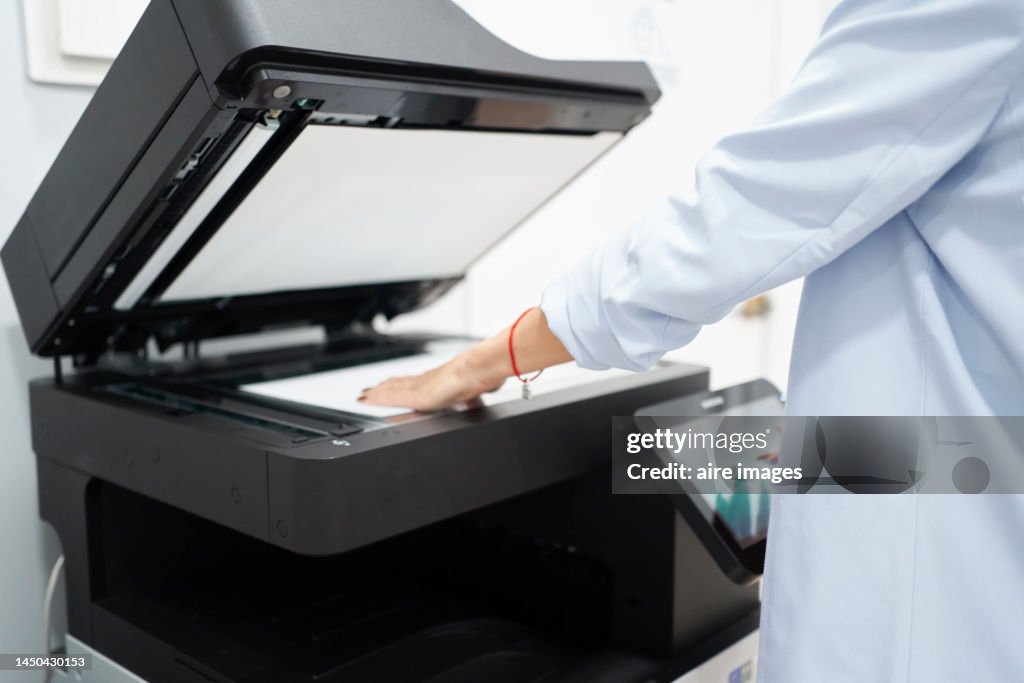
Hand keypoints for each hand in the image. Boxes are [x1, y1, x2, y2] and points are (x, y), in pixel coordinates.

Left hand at [359, 307, 571, 412]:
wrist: (485, 367)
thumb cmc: (485, 373)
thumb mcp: (476, 387)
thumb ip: (472, 393)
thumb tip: (476, 397)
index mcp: (441, 380)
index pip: (416, 383)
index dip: (402, 385)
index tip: (391, 385)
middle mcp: (429, 380)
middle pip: (401, 385)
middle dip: (385, 388)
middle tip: (369, 390)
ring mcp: (423, 386)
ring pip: (394, 390)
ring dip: (379, 393)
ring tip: (365, 394)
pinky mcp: (421, 395)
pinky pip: (395, 397)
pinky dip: (381, 398)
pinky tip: (369, 398)